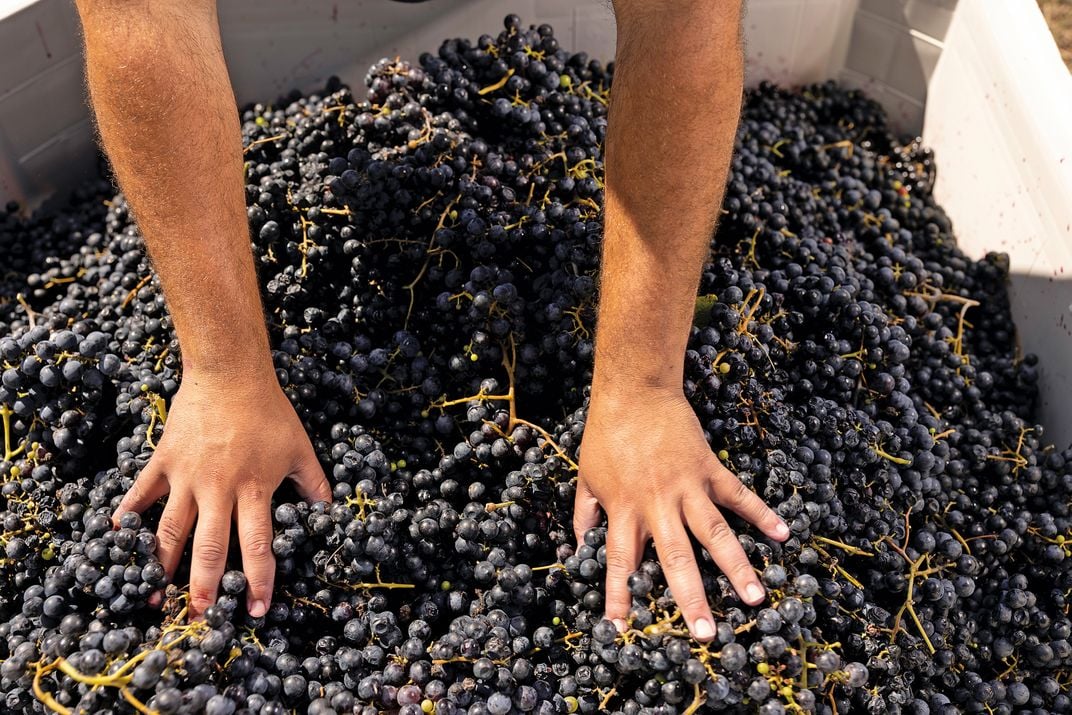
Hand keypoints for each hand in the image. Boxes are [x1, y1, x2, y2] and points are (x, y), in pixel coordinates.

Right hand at [113, 369, 331, 617]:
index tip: (257, 609)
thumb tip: (329, 513)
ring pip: (170, 530)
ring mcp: (186, 476)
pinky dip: (129, 513)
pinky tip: (118, 536)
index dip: (259, 579)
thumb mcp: (300, 449)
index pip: (258, 544)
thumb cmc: (269, 411)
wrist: (229, 373)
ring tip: (154, 596)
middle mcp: (218, 488)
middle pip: (210, 547)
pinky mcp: (163, 461)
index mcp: (254, 489)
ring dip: (161, 565)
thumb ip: (314, 485)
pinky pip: (141, 492)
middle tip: (199, 618)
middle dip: (205, 587)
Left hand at [573, 384, 788, 641]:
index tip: (622, 631)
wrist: (634, 391)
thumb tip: (579, 548)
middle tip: (708, 634)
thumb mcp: (585, 477)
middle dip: (691, 598)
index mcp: (624, 510)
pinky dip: (761, 513)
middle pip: (676, 558)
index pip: (620, 562)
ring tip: (756, 597)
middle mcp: (657, 504)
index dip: (619, 596)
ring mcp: (687, 486)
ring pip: (714, 532)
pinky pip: (738, 495)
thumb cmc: (605, 435)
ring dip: (735, 566)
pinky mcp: (709, 468)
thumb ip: (585, 515)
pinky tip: (782, 534)